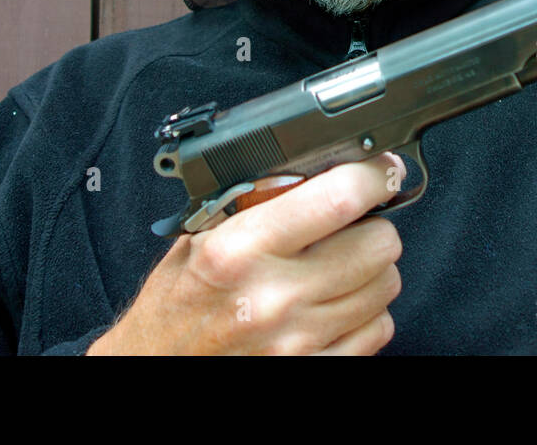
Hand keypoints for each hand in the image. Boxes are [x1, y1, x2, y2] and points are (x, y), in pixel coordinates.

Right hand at [87, 152, 405, 354]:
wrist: (151, 367)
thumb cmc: (175, 305)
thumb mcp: (200, 237)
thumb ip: (256, 202)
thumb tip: (321, 167)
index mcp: (240, 249)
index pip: (338, 199)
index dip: (371, 176)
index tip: (378, 171)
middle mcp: (272, 297)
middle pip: (378, 244)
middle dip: (372, 225)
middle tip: (353, 225)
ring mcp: (296, 340)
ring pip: (385, 285)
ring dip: (371, 270)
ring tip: (339, 267)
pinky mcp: (312, 369)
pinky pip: (377, 331)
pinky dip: (366, 314)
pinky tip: (336, 305)